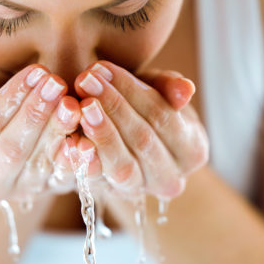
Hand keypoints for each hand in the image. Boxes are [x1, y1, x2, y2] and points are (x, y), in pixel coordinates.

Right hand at [0, 65, 80, 208]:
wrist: (16, 126)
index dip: (9, 99)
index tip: (34, 72)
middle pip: (12, 150)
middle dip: (35, 114)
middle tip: (56, 84)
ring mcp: (21, 193)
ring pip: (39, 163)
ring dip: (58, 131)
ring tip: (73, 103)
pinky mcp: (51, 191)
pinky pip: (65, 178)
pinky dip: (76, 160)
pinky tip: (86, 139)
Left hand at [73, 61, 209, 199]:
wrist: (126, 142)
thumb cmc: (145, 110)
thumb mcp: (159, 93)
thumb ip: (170, 88)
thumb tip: (185, 90)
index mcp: (192, 151)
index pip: (163, 117)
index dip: (132, 91)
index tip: (102, 68)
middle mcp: (170, 179)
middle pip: (143, 141)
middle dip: (112, 107)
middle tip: (85, 81)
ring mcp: (139, 190)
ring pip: (122, 166)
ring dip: (100, 134)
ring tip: (81, 106)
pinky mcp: (110, 195)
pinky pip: (97, 182)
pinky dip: (84, 161)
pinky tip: (71, 141)